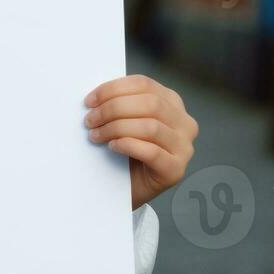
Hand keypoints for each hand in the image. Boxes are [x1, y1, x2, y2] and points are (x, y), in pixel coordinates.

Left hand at [83, 75, 197, 209]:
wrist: (126, 189)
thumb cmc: (123, 152)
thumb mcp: (125, 120)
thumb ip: (120, 104)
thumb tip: (95, 97)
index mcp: (172, 103)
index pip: (144, 84)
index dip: (113, 89)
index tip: (89, 101)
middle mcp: (184, 122)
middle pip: (149, 103)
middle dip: (113, 109)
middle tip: (90, 120)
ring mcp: (184, 147)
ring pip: (150, 127)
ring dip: (116, 128)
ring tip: (96, 135)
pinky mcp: (176, 169)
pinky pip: (152, 152)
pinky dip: (128, 145)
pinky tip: (112, 147)